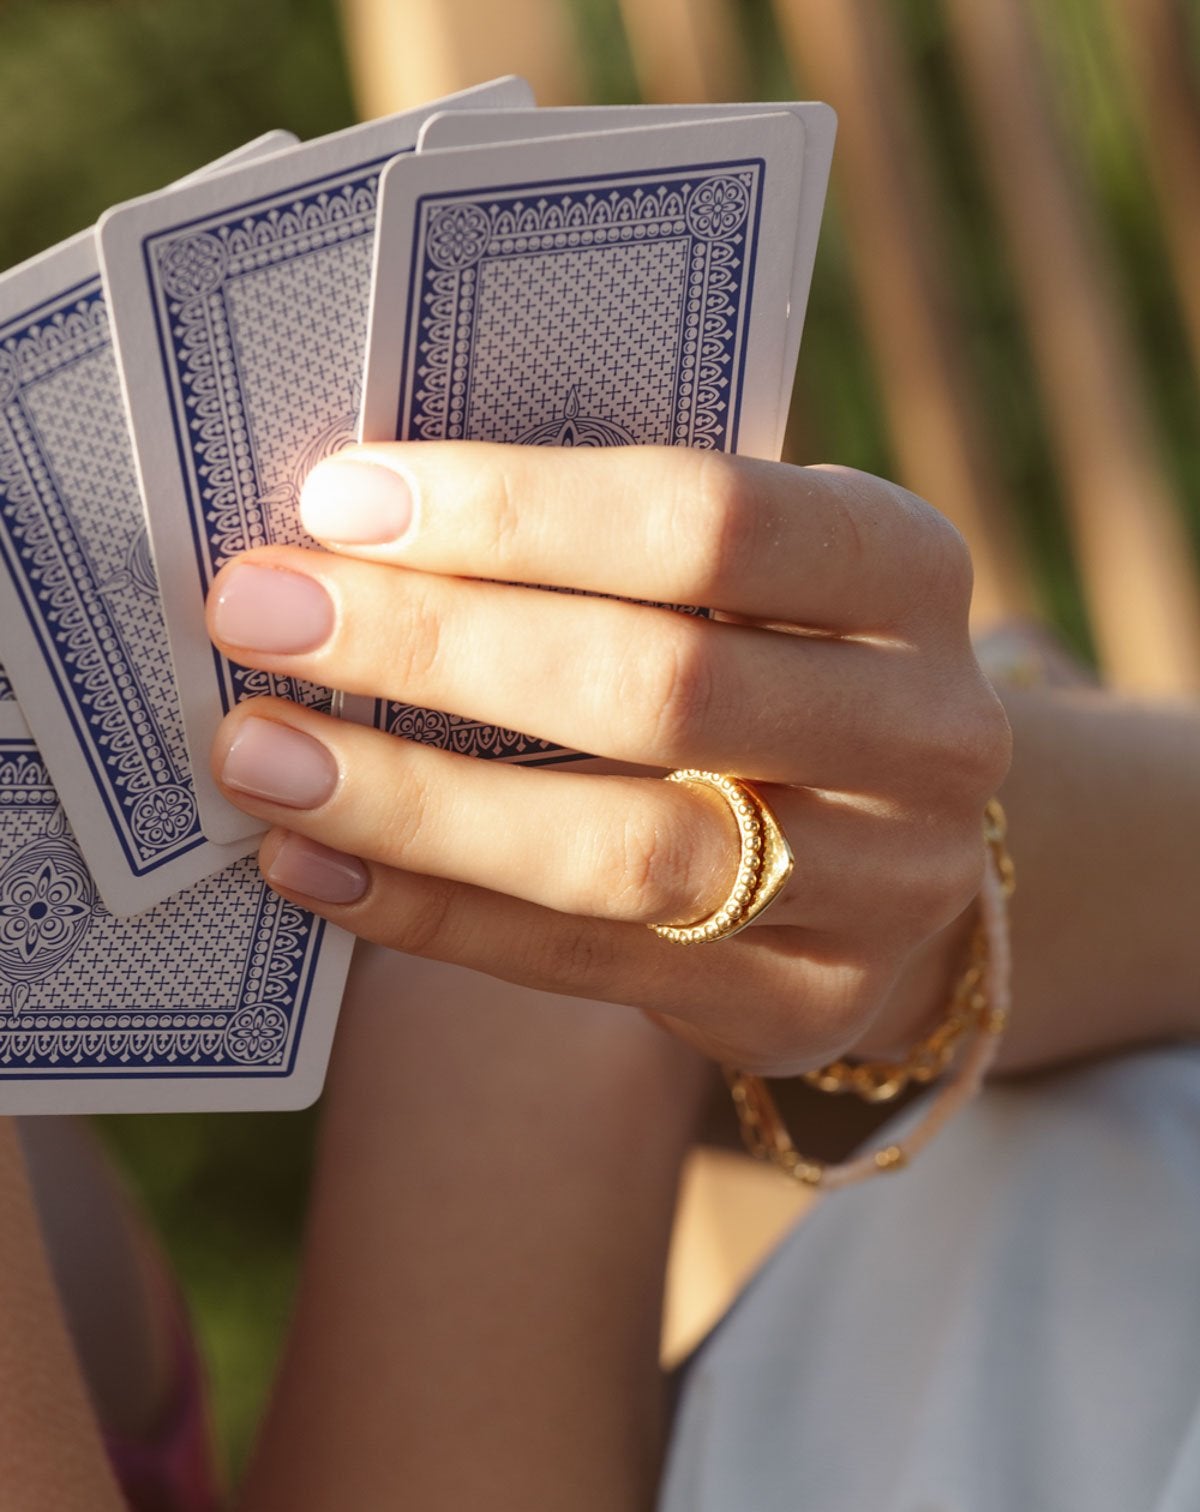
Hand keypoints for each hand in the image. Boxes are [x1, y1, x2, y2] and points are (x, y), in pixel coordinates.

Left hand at [204, 444, 1010, 1074]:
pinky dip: (436, 915)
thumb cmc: (772, 663)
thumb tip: (355, 533)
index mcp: (910, 569)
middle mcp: (925, 733)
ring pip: (625, 851)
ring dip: (417, 804)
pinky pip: (592, 966)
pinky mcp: (807, 1005)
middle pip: (661, 688)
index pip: (713, 521)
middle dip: (434, 647)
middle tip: (260, 614)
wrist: (899, 842)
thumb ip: (609, 549)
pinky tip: (317, 867)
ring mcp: (884, 887)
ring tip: (264, 759)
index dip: (518, 509)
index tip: (336, 498)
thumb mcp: (747, 576)